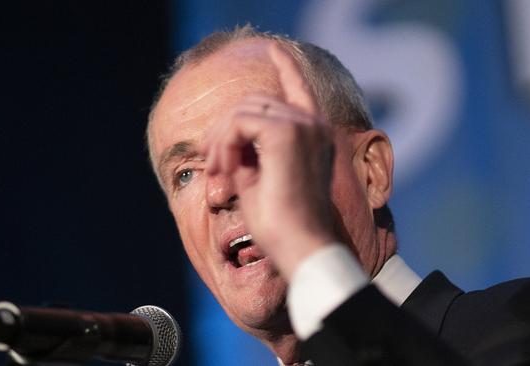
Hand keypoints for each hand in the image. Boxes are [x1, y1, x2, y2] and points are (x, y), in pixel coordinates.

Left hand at [203, 44, 336, 279]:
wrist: (300, 246)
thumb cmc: (282, 223)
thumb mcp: (259, 178)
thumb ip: (248, 151)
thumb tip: (224, 136)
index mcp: (314, 135)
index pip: (299, 88)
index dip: (286, 66)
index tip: (276, 48)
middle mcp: (313, 124)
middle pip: (253, 102)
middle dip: (224, 131)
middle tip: (215, 168)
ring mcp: (302, 125)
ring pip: (242, 110)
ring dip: (221, 140)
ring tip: (219, 174)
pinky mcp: (286, 132)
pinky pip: (239, 122)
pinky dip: (224, 144)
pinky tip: (225, 170)